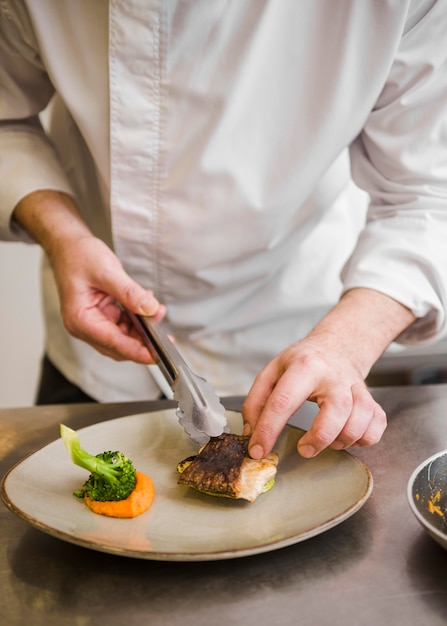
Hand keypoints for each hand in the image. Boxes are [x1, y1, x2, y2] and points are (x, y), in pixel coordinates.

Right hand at [51, 234, 164, 361]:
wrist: (69, 244)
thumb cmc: (78, 256)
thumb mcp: (106, 271)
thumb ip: (129, 293)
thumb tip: (150, 309)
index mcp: (80, 320)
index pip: (113, 343)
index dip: (137, 351)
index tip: (157, 354)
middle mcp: (85, 326)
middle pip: (119, 345)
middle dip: (143, 340)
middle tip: (165, 334)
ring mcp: (93, 321)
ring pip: (124, 336)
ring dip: (143, 328)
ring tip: (157, 310)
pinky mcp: (102, 315)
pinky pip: (124, 323)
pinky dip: (137, 318)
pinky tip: (147, 306)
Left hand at [242, 287, 415, 458]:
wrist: (337, 346)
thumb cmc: (302, 363)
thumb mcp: (272, 371)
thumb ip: (256, 402)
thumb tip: (252, 433)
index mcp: (304, 366)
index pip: (283, 400)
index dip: (268, 429)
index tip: (258, 450)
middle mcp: (334, 375)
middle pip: (337, 409)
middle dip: (320, 437)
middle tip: (305, 449)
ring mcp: (356, 387)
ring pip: (361, 418)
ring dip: (344, 439)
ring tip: (327, 441)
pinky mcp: (372, 398)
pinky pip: (377, 424)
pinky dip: (365, 438)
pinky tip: (348, 436)